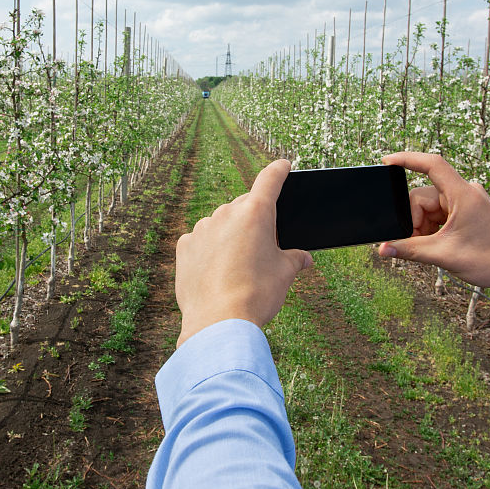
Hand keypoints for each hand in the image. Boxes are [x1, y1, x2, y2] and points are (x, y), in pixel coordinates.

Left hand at [175, 159, 313, 345]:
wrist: (218, 322)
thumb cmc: (257, 295)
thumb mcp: (285, 274)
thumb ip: (296, 259)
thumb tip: (305, 259)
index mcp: (256, 212)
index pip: (270, 180)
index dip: (278, 171)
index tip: (282, 166)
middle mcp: (226, 213)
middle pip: (245, 206)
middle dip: (255, 219)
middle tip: (264, 245)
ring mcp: (202, 228)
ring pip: (221, 224)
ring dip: (231, 235)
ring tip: (238, 267)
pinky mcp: (185, 246)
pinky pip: (202, 240)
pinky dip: (210, 249)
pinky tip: (217, 272)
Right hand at [376, 152, 489, 301]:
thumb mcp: (443, 255)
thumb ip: (409, 250)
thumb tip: (383, 249)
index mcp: (463, 195)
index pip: (433, 165)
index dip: (408, 159)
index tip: (387, 161)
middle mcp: (465, 193)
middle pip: (423, 196)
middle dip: (414, 221)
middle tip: (417, 243)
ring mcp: (467, 202)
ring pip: (429, 208)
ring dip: (423, 227)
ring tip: (431, 248)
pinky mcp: (467, 211)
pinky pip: (439, 214)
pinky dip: (432, 228)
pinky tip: (437, 244)